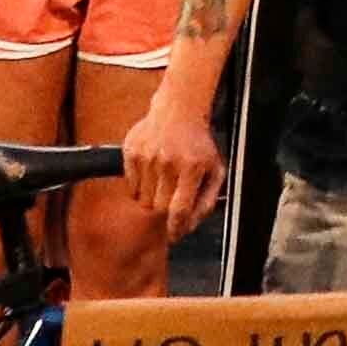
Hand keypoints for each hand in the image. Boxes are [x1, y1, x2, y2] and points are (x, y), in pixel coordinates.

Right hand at [122, 91, 227, 238]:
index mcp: (192, 167)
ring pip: (143, 201)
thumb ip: (207, 201)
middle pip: (160, 208)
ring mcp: (148, 157)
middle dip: (166, 212)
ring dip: (153, 199)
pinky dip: (140, 188)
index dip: (176, 229)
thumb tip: (190, 226)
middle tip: (172, 201)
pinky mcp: (131, 152)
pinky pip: (130, 187)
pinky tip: (152, 172)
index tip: (175, 235)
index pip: (179, 210)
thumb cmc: (198, 143)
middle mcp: (168, 162)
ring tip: (164, 181)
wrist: (179, 110)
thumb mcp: (215, 170)